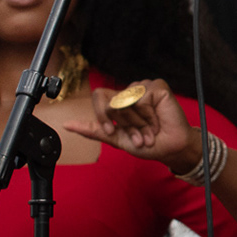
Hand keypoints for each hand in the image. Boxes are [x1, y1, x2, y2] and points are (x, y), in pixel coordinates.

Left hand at [64, 80, 201, 175]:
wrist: (168, 149)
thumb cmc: (146, 144)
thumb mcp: (115, 138)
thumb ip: (92, 129)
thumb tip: (67, 124)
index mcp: (118, 101)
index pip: (98, 96)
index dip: (103, 115)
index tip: (113, 130)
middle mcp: (129, 91)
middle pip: (112, 102)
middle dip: (124, 124)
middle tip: (138, 134)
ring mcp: (143, 87)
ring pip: (126, 101)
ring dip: (137, 122)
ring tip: (149, 129)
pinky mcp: (157, 87)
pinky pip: (142, 99)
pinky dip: (149, 115)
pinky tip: (157, 120)